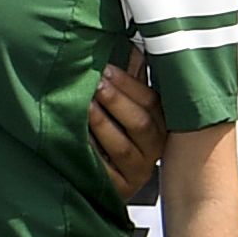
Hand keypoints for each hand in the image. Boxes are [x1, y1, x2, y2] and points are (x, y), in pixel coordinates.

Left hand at [85, 58, 161, 200]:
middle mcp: (154, 148)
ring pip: (124, 147)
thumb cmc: (117, 134)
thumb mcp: (128, 107)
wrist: (110, 181)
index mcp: (161, 124)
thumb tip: (126, 47)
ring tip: (85, 106)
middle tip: (96, 84)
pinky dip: (92, 156)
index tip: (106, 69)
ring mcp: (138, 171)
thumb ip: (130, 82)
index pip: (151, 101)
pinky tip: (76, 140)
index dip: (129, 84)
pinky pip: (106, 173)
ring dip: (103, 124)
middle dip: (117, 101)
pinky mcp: (120, 189)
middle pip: (141, 123)